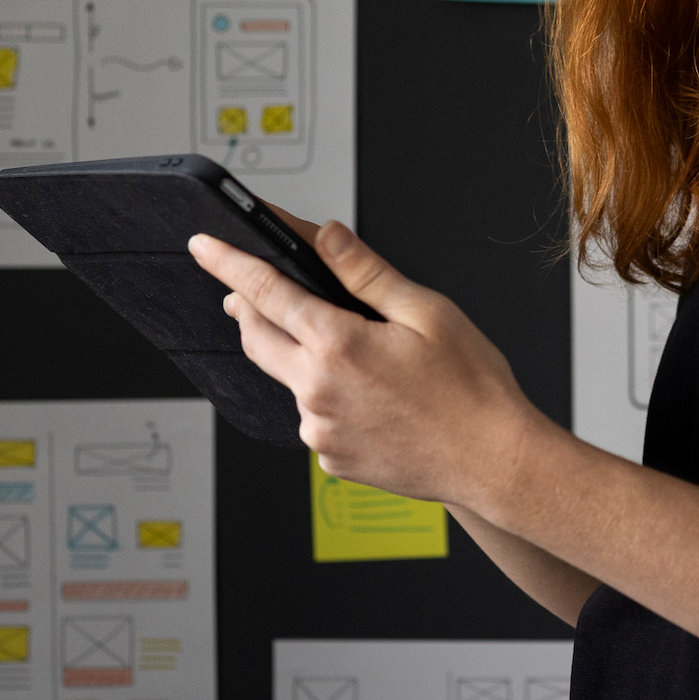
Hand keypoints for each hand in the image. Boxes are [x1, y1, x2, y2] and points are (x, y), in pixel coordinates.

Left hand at [186, 215, 542, 506]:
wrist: (495, 462)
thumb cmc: (472, 387)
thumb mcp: (425, 311)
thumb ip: (365, 272)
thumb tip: (326, 237)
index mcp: (338, 345)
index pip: (265, 291)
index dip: (229, 263)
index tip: (203, 246)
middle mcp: (317, 392)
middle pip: (258, 338)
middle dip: (248, 308)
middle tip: (250, 290)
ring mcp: (321, 432)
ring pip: (290, 380)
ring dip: (301, 357)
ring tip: (359, 354)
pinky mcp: (331, 460)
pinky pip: (315, 418)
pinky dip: (328, 398)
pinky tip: (373, 396)